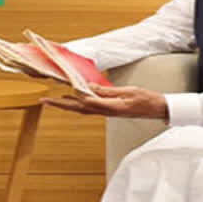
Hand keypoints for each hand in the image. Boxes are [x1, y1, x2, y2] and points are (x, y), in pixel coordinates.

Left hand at [41, 84, 168, 120]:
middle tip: (44, 100)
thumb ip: (107, 92)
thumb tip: (89, 89)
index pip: (87, 103)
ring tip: (53, 100)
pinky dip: (78, 103)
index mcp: (110, 108)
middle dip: (60, 104)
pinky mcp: (108, 110)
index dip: (73, 97)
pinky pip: (89, 108)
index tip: (61, 91)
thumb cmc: (145, 100)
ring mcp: (106, 112)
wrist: (158, 109)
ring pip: (81, 109)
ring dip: (66, 105)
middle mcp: (105, 112)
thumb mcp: (127, 92)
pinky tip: (73, 99)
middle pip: (78, 109)